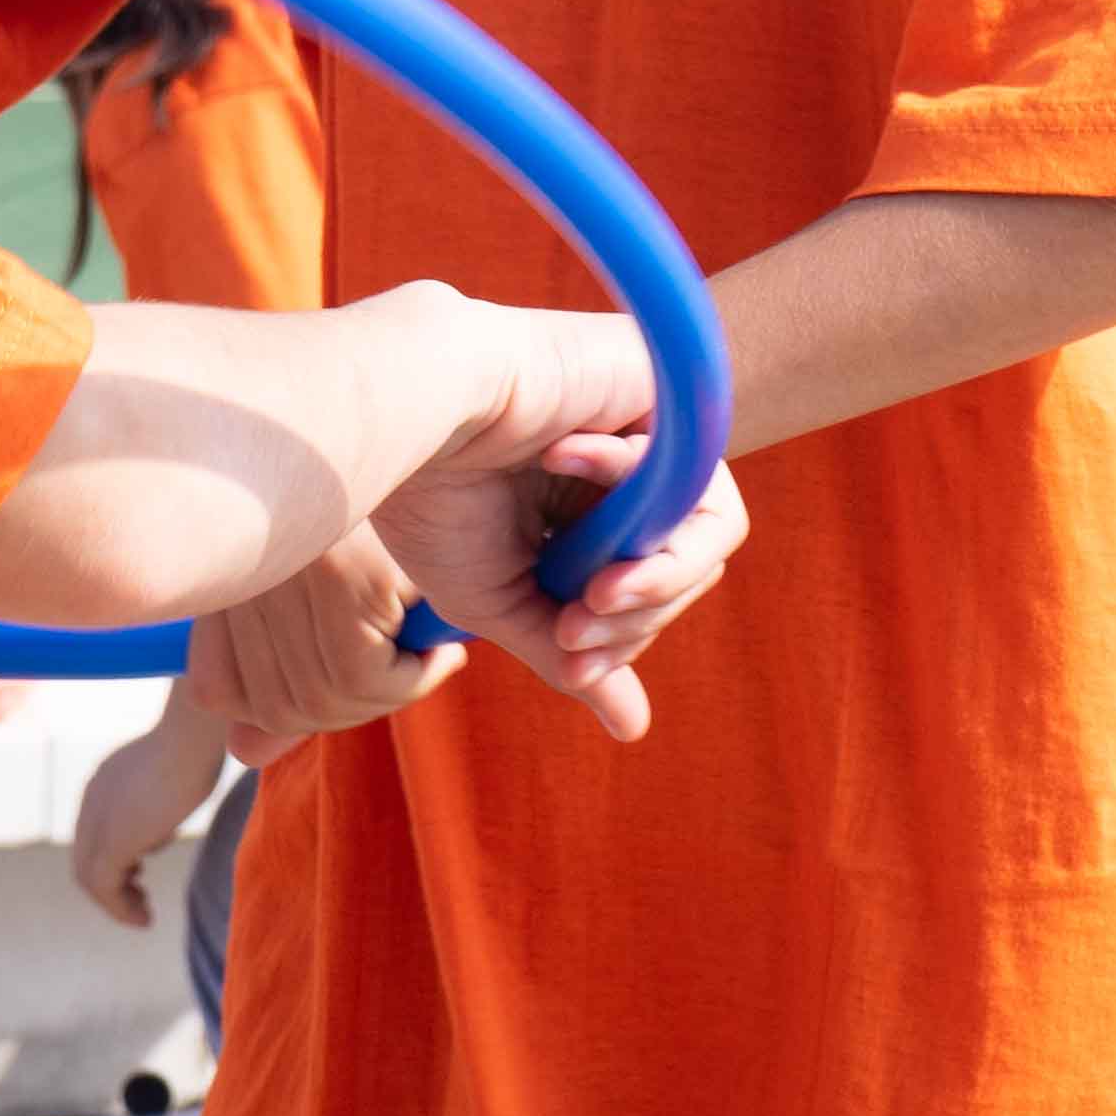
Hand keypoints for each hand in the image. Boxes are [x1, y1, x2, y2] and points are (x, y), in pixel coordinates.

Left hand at [69, 702, 230, 926]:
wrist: (192, 734)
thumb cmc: (198, 743)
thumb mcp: (175, 769)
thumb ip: (163, 796)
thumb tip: (165, 824)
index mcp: (104, 781)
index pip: (93, 832)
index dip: (112, 856)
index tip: (139, 871)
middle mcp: (92, 801)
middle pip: (85, 857)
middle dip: (109, 884)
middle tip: (138, 899)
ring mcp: (99, 821)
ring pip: (89, 876)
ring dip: (114, 903)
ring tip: (142, 916)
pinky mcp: (113, 840)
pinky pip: (104, 886)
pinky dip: (119, 908)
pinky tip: (143, 918)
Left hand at [182, 530, 457, 767]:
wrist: (437, 434)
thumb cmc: (385, 522)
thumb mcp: (316, 613)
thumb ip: (280, 686)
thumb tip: (243, 755)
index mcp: (222, 568)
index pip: (210, 688)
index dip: (264, 710)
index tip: (332, 681)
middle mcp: (245, 570)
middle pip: (269, 706)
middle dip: (336, 713)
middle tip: (391, 677)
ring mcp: (293, 570)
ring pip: (320, 701)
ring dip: (384, 699)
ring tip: (417, 659)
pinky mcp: (350, 575)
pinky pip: (367, 678)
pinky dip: (411, 682)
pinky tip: (436, 652)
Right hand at [358, 298, 746, 740]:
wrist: (406, 405)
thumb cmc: (434, 499)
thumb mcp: (504, 602)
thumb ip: (574, 657)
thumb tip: (635, 728)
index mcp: (591, 523)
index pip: (648, 596)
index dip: (623, 638)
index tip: (569, 654)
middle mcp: (632, 479)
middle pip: (687, 570)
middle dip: (638, 618)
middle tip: (574, 626)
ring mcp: (653, 434)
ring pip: (709, 530)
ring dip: (657, 580)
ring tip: (596, 593)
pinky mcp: (664, 387)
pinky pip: (692, 467)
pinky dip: (624, 476)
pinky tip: (556, 454)